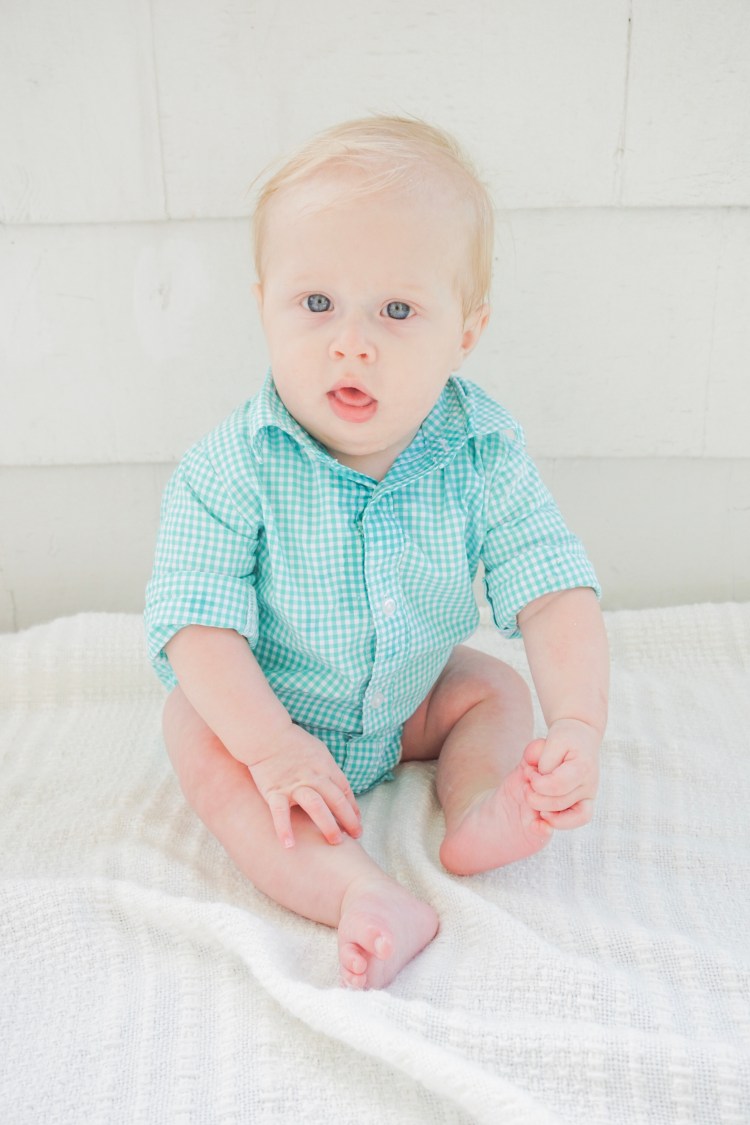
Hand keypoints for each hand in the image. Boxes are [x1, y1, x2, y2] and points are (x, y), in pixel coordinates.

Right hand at [247, 724, 361, 848]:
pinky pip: (281, 812)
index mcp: (325, 767)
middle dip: (349, 820)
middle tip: (356, 836)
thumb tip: (338, 788)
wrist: (266, 734)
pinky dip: (284, 829)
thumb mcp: (318, 751)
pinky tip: (289, 845)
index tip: (357, 823)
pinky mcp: (275, 791)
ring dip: (328, 824)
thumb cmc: (293, 742)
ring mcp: (294, 785)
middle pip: (336, 800)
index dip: (353, 808)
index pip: (345, 791)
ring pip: (316, 806)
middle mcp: (313, 777)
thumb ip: (328, 770)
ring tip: (336, 842)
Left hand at [522, 718, 600, 828]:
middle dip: (535, 796)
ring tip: (532, 797)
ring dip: (543, 810)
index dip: (538, 783)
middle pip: (559, 803)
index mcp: (583, 767)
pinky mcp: (585, 803)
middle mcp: (589, 785)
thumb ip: (546, 760)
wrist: (582, 737)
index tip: (529, 772)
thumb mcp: (554, 740)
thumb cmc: (566, 737)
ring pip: (567, 817)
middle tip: (526, 784)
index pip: (557, 785)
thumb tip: (540, 780)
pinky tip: (543, 814)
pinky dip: (558, 821)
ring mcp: (588, 796)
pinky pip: (575, 820)